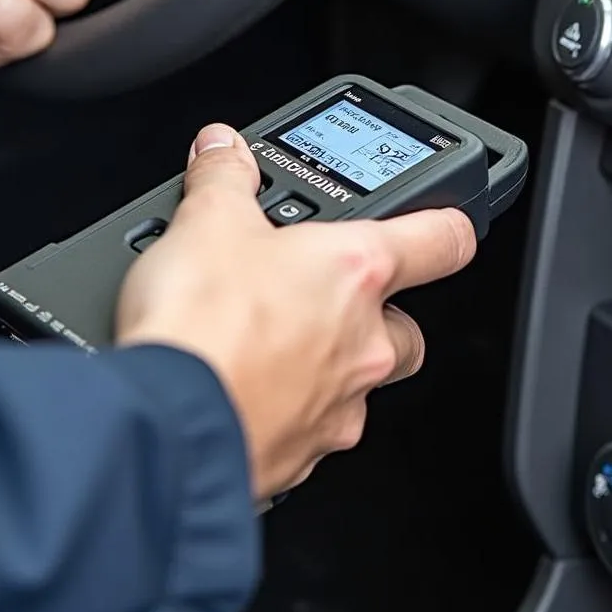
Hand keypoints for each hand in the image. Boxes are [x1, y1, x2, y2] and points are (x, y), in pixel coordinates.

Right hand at [116, 124, 476, 500]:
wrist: (163, 427)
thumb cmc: (201, 327)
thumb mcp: (205, 221)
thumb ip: (224, 178)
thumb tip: (223, 152)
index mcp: (358, 272)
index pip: (444, 240)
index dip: (448, 224)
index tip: (442, 223)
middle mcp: (365, 343)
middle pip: (408, 326)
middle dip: (376, 312)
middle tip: (320, 293)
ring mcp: (340, 407)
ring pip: (364, 383)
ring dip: (332, 363)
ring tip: (271, 341)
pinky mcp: (304, 459)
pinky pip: (315, 429)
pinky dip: (289, 409)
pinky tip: (244, 388)